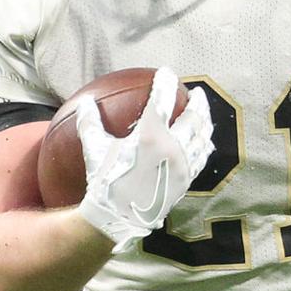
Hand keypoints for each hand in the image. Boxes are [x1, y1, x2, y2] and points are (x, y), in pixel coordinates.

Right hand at [76, 67, 213, 250]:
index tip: (166, 72)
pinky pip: (201, 158)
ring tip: (203, 113)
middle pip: (193, 117)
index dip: (165, 82)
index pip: (162, 99)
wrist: (118, 217)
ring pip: (201, 137)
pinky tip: (204, 141)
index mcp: (150, 135)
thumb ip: (90, 123)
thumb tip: (85, 102)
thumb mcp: (94, 149)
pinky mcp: (185, 180)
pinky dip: (204, 144)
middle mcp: (171, 148)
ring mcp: (182, 165)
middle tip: (196, 93)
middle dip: (197, 101)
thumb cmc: (104, 182)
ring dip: (205, 121)